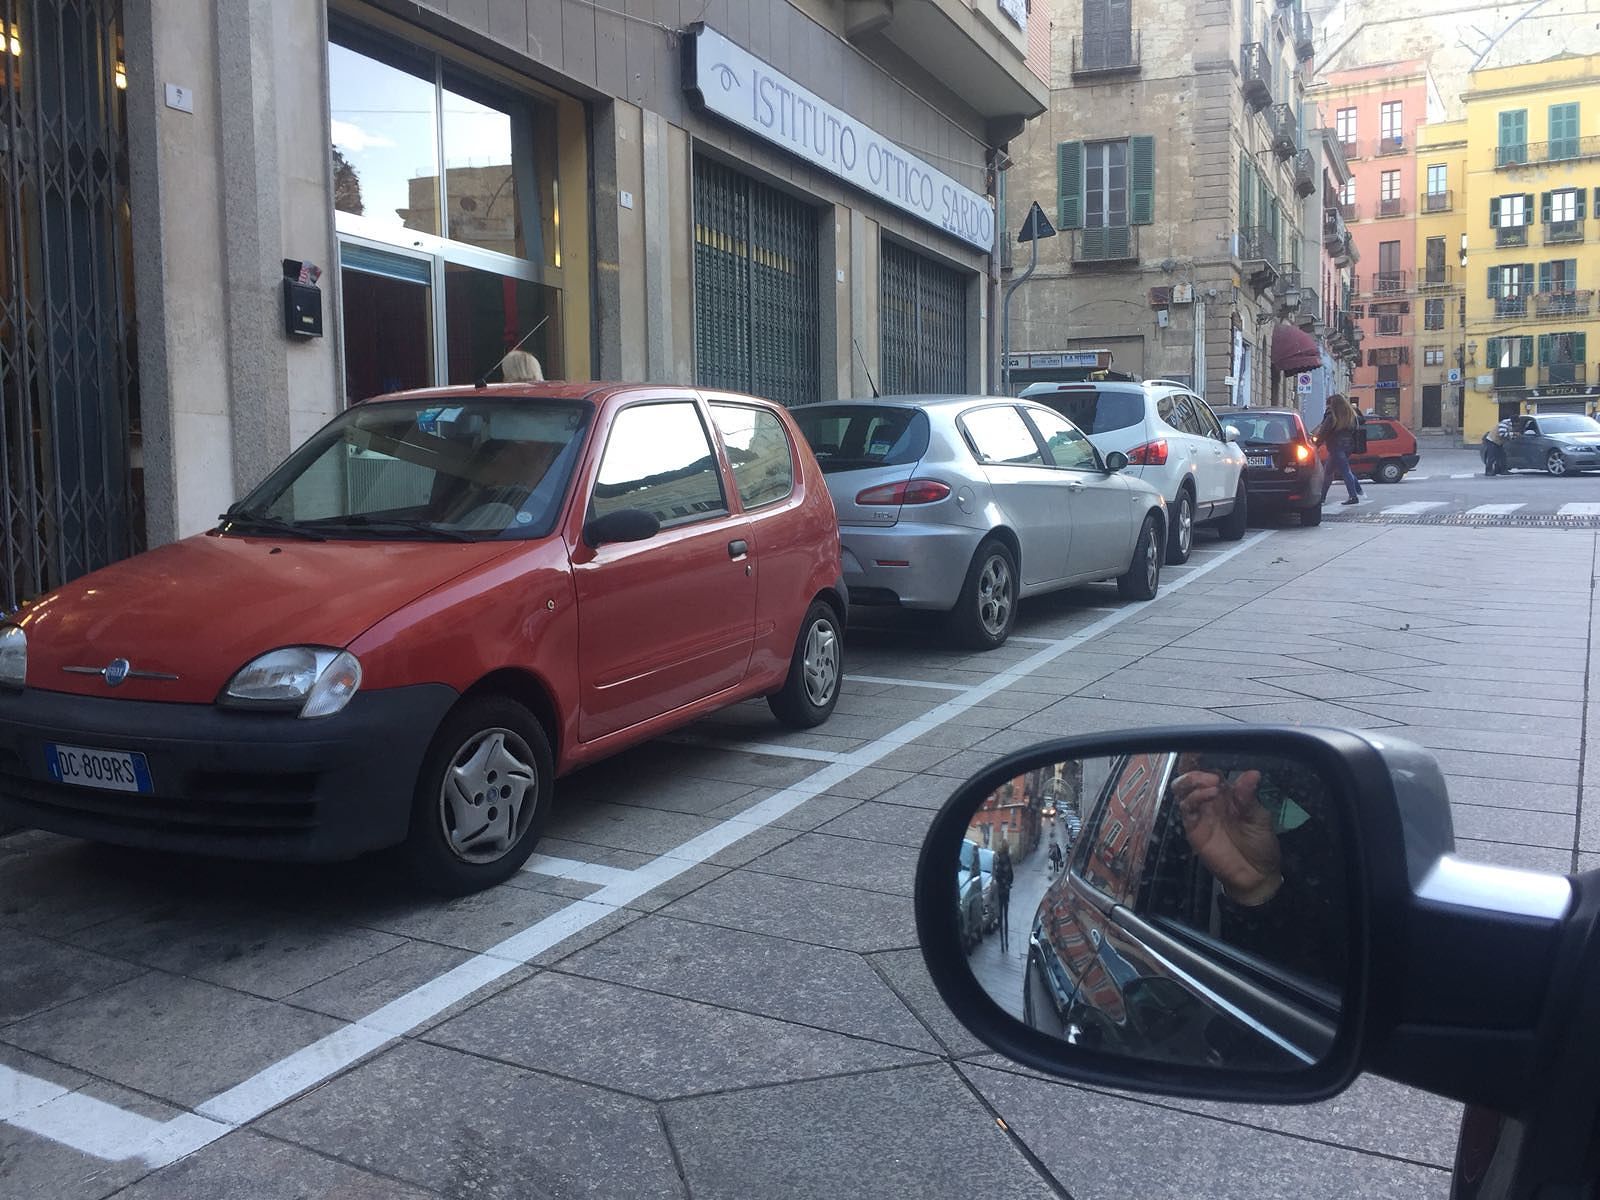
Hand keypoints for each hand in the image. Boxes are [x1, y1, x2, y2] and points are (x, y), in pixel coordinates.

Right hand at [1171, 770, 1281, 905]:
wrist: (1256, 875)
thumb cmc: (1260, 844)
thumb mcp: (1260, 819)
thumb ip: (1249, 797)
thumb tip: (1251, 773)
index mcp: (1228, 793)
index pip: (1210, 769)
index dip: (1203, 759)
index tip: (1204, 749)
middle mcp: (1211, 800)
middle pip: (1190, 776)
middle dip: (1194, 768)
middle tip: (1210, 775)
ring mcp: (1201, 813)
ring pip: (1183, 789)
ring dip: (1192, 781)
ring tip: (1210, 784)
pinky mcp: (1194, 829)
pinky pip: (1186, 810)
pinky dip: (1193, 799)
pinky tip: (1207, 796)